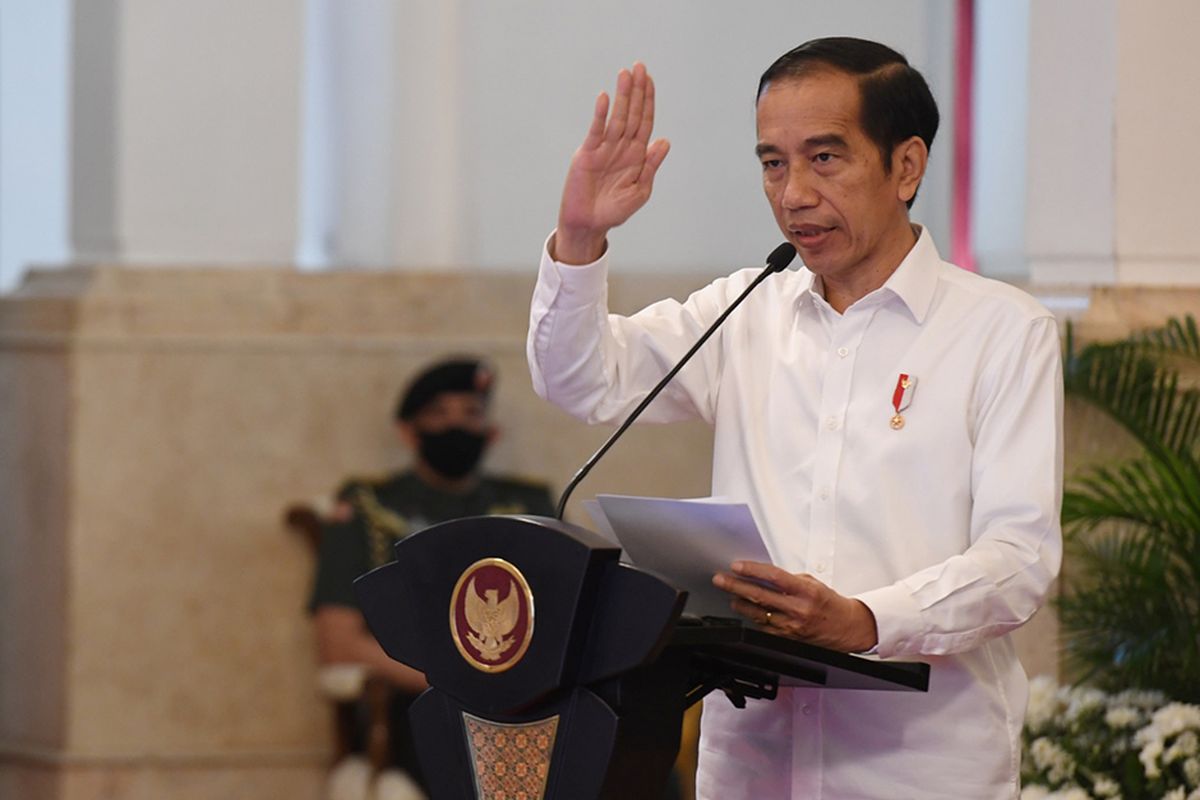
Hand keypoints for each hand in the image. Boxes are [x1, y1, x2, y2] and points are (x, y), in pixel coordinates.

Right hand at [554, 62, 670, 264]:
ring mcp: (603, 149)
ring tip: (625, 74)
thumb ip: (650, 166)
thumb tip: (664, 141)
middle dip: (636, 91)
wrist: (589, 225)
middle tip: (640, 67)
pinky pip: (596, 131)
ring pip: (616, 118)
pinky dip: (601, 115)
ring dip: (621, 96)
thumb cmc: (614, 211)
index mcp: (636, 155)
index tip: (650, 80)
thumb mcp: (639, 191)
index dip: (648, 101)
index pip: (644, 122)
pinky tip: (605, 98)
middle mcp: (621, 147)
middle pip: (631, 114)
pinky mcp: (587, 154)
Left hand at [713, 561, 878, 653]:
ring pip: (758, 613)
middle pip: (760, 596)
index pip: (774, 577)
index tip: (737, 566)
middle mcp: (798, 609)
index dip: (753, 571)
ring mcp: (791, 626)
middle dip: (736, 586)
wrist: (846, 628)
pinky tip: (744, 609)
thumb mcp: (813, 584)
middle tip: (720, 580)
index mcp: (806, 592)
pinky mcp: (788, 639)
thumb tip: (763, 575)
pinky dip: (752, 617)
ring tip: (729, 594)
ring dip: (739, 603)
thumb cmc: (829, 603)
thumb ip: (789, 580)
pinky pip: (763, 627)